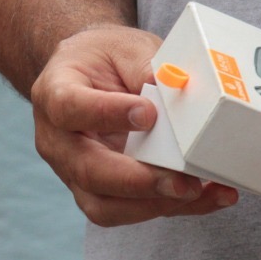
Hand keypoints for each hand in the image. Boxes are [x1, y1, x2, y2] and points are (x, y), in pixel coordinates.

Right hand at [30, 24, 238, 224]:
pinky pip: (129, 211)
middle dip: (137, 181)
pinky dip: (170, 207)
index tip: (148, 114)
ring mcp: (74, 172)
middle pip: (87, 170)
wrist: (89, 75)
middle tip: (181, 181)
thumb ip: (146, 67)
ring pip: (103, 206)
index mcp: (55, 92)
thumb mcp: (123, 48)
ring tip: (197, 191)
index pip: (70, 108)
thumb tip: (179, 92)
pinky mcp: (100, 192)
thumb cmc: (105, 59)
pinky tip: (205, 196)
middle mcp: (57, 140)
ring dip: (154, 205)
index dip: (107, 114)